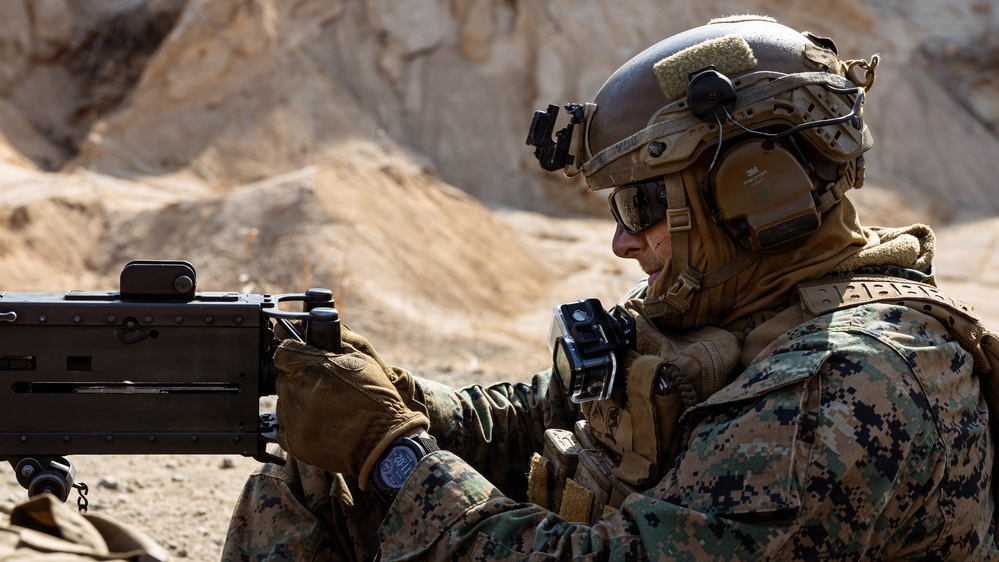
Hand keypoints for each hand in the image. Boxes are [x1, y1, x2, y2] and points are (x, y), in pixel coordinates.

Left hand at [274, 337, 429, 489]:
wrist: (382, 440)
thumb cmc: (375, 398)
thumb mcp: (360, 359)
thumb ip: (333, 344)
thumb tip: (312, 333)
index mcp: (309, 366)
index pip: (283, 353)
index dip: (294, 355)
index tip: (302, 361)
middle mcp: (295, 391)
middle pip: (284, 379)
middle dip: (299, 380)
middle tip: (323, 388)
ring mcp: (292, 418)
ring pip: (283, 403)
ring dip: (298, 403)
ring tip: (324, 409)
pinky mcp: (294, 442)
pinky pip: (284, 429)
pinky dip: (296, 426)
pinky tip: (318, 424)